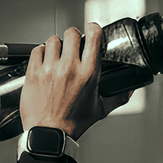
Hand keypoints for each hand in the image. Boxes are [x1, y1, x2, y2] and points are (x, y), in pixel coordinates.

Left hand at [19, 23, 131, 139]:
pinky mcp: (33, 73)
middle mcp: (69, 68)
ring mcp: (49, 69)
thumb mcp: (100, 110)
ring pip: (52, 39)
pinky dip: (41, 53)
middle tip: (72, 44)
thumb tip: (128, 90)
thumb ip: (117, 97)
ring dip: (56, 45)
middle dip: (73, 36)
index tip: (91, 29)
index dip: (93, 28)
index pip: (93, 37)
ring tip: (57, 54)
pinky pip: (36, 50)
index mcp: (88, 74)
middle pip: (71, 33)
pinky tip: (44, 61)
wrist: (50, 134)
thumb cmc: (73, 124)